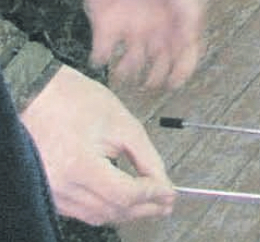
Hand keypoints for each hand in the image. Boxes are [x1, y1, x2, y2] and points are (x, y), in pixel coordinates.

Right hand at [20, 66, 175, 224]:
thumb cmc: (74, 101)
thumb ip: (145, 155)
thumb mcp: (121, 123)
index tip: (170, 192)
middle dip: (143, 208)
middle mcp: (61, 187)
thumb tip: (161, 179)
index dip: (151, 195)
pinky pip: (81, 211)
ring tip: (150, 204)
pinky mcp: (49, 192)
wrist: (37, 96)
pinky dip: (105, 208)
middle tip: (166, 203)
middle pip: (111, 210)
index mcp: (79, 166)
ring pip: (96, 215)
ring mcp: (52, 193)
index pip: (124, 194)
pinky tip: (123, 201)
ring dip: (126, 212)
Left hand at [79, 0, 203, 89]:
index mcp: (175, 14)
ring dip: (130, 70)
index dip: (183, 66)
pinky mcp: (105, 23)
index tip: (176, 81)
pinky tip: (103, 59)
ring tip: (125, 73)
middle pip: (160, 57)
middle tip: (151, 83)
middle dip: (157, 73)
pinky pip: (104, 51)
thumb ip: (188, 13)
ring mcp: (130, 24)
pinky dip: (102, 59)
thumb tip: (191, 41)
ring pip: (134, 59)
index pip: (185, 47)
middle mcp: (155, 23)